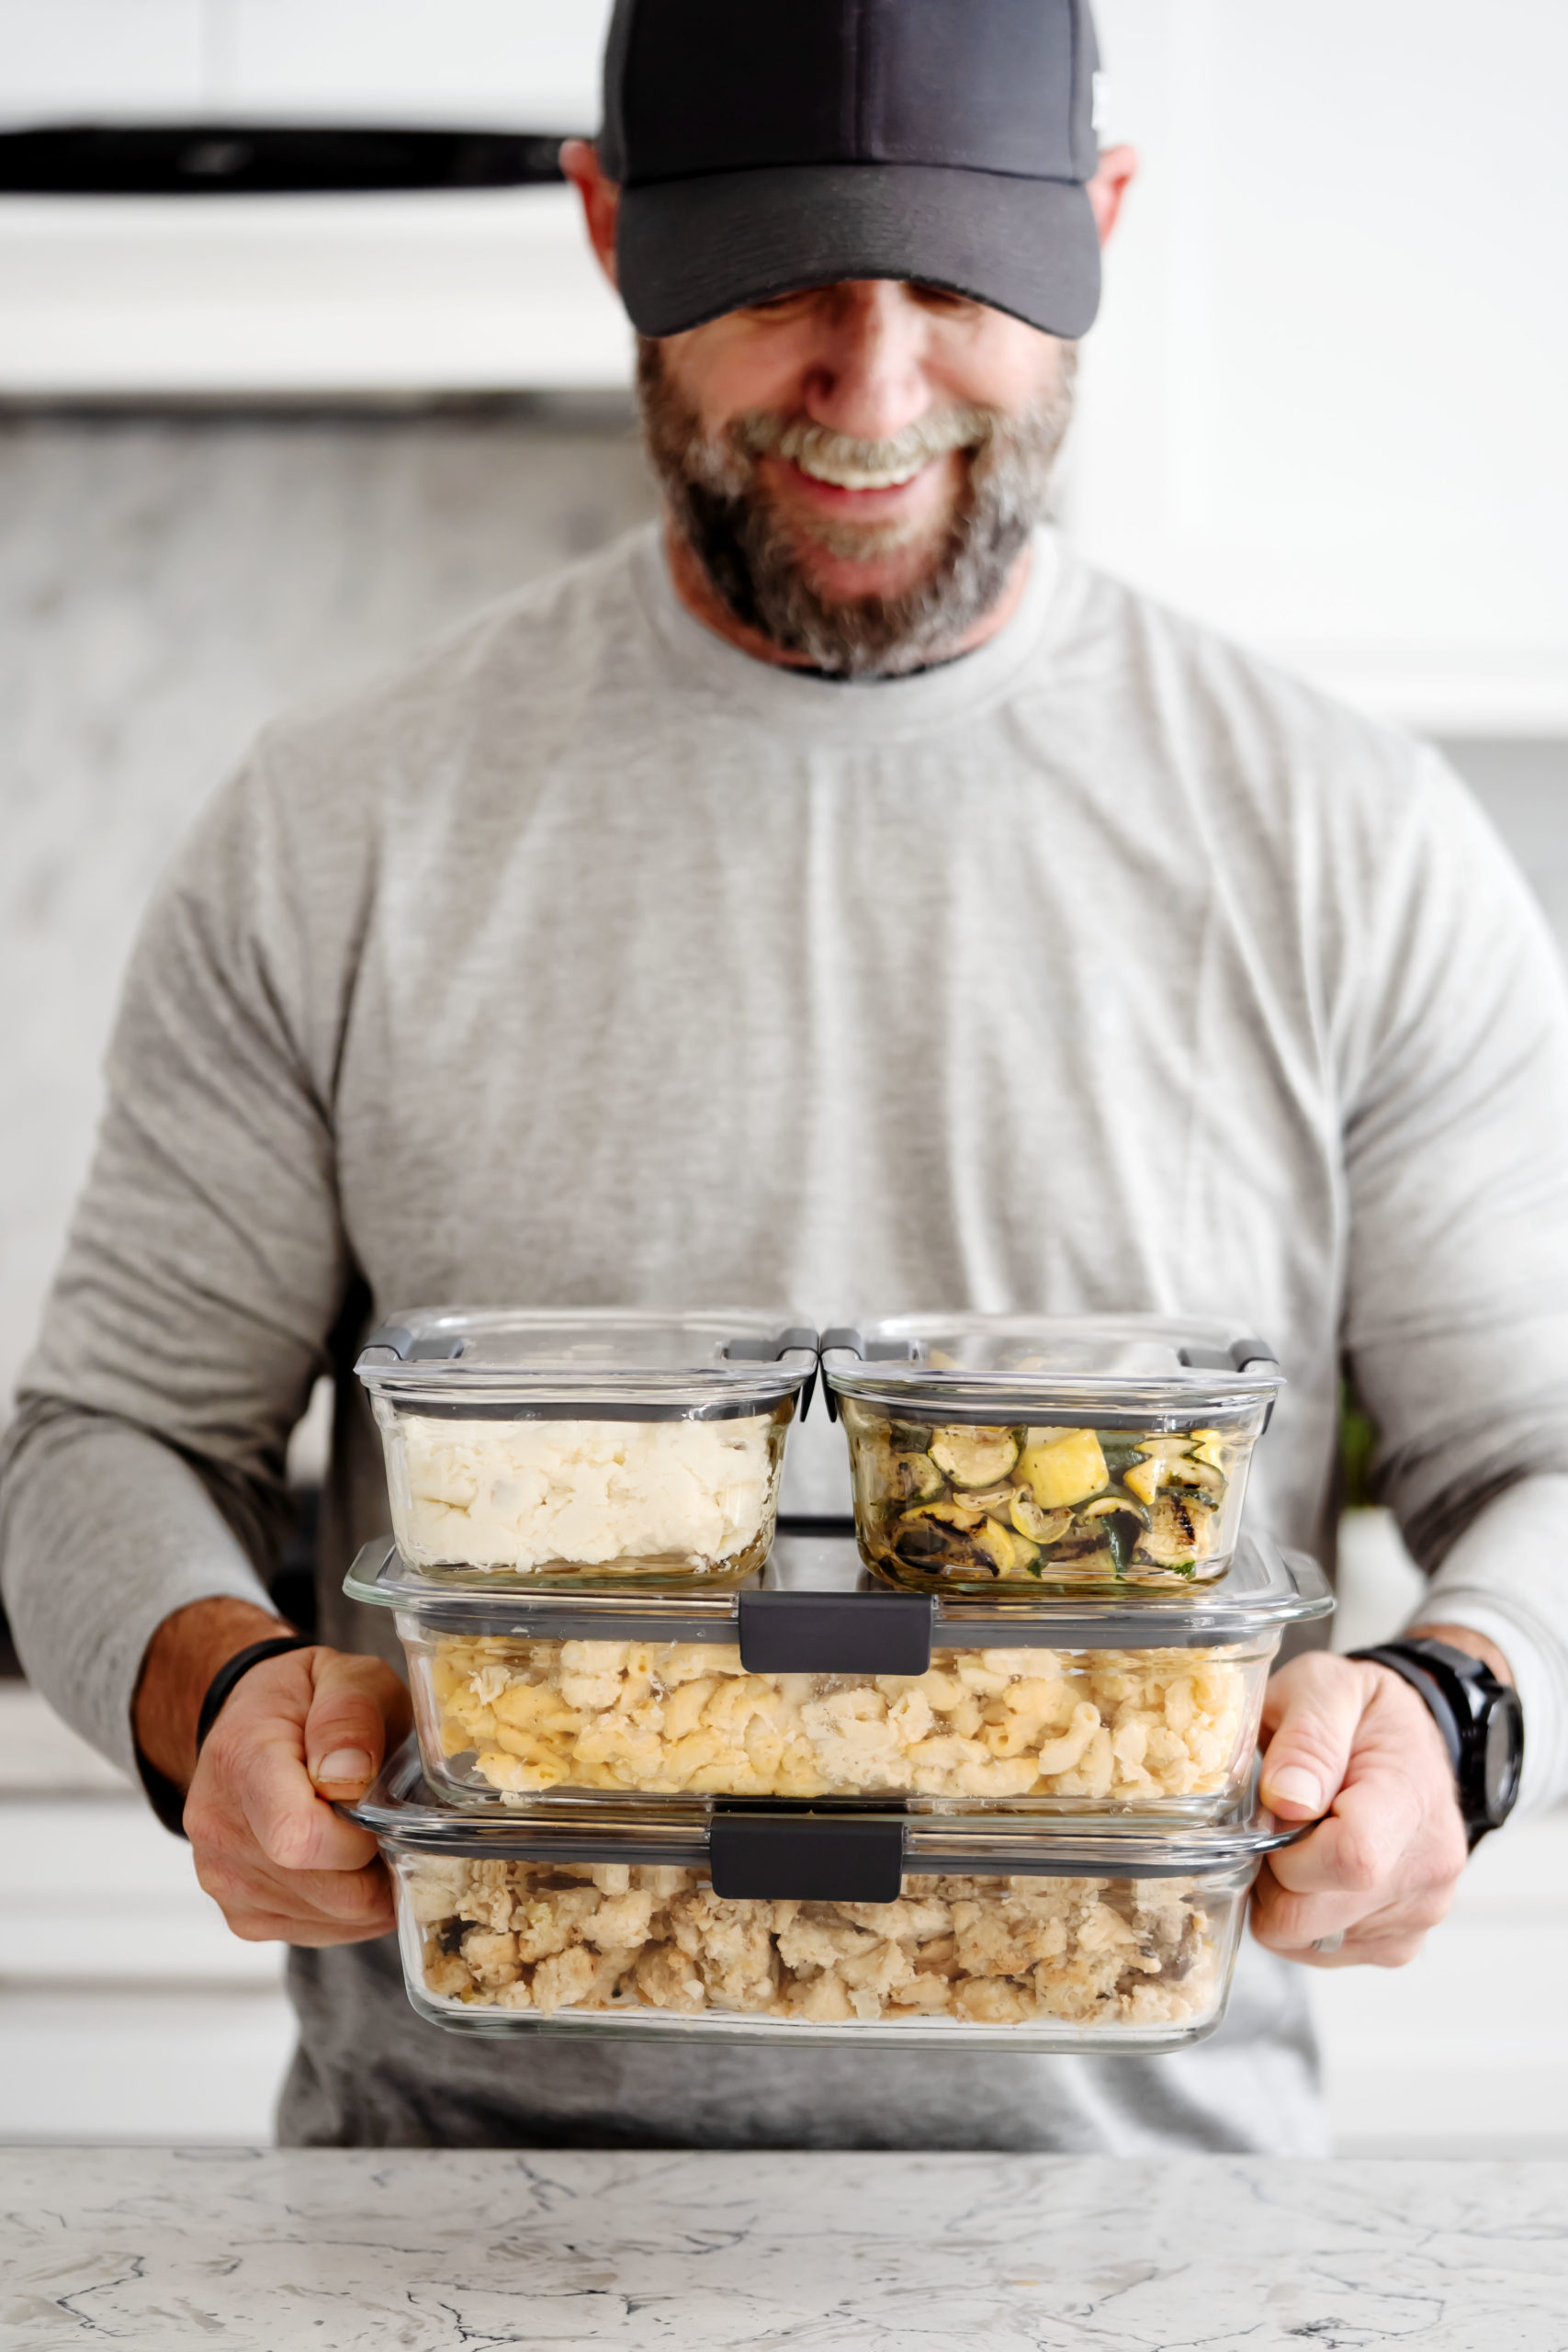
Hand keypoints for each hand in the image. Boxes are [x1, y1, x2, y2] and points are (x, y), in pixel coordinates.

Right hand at [179, 1640, 410, 1946]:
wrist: (253, 1722)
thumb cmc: (306, 1700)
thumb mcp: (343, 1674)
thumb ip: (350, 1714)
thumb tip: (349, 1775)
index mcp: (242, 1760)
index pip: (298, 1838)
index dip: (361, 1836)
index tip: (379, 1805)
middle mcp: (219, 1829)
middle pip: (325, 1890)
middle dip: (378, 1866)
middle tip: (391, 1824)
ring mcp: (223, 1879)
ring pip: (328, 1919)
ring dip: (368, 1890)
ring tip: (366, 1837)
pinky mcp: (240, 1913)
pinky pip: (314, 1933)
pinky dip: (347, 1909)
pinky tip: (346, 1863)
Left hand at [1252, 1649, 1468, 1967]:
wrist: (1411, 1737)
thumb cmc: (1362, 1711)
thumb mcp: (1327, 1687)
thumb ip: (1306, 1738)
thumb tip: (1287, 1801)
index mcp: (1412, 1802)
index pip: (1349, 1861)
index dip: (1284, 1847)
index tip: (1273, 1811)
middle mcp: (1427, 1872)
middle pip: (1312, 1917)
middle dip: (1269, 1876)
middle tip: (1273, 1824)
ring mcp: (1418, 1914)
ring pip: (1309, 1940)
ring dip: (1284, 1897)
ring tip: (1300, 1840)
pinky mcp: (1399, 1941)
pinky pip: (1324, 1951)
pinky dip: (1304, 1917)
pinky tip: (1315, 1868)